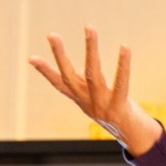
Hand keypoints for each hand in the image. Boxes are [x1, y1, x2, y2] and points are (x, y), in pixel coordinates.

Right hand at [28, 27, 161, 153]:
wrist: (134, 138)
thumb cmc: (118, 113)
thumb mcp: (100, 99)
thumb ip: (89, 85)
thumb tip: (82, 68)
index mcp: (82, 99)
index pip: (59, 84)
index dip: (45, 71)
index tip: (30, 58)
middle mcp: (88, 102)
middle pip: (69, 76)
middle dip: (59, 54)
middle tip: (51, 34)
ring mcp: (102, 106)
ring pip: (93, 73)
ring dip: (90, 49)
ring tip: (89, 28)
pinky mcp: (119, 108)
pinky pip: (121, 83)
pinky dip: (123, 65)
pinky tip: (124, 47)